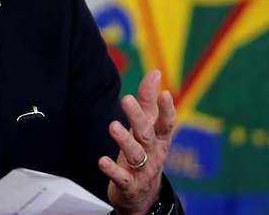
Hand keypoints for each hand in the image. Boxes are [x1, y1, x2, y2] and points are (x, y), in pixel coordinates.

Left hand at [98, 69, 175, 214]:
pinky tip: (102, 161)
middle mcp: (154, 153)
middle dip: (137, 117)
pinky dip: (112, 169)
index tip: (165, 93)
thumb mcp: (149, 128)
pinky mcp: (129, 184)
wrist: (143, 195)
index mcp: (160, 138)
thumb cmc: (146, 153)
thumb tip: (156, 72)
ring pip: (135, 154)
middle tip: (126, 99)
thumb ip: (149, 101)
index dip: (167, 109)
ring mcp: (142, 170)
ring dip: (124, 140)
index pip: (166, 123)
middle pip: (147, 134)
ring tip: (113, 126)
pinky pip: (122, 177)